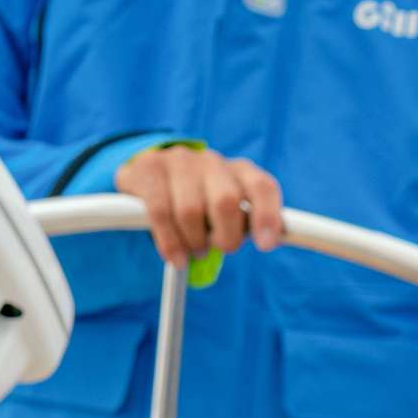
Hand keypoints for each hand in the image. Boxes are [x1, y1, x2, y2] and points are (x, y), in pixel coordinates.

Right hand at [114, 146, 282, 264]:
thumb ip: (246, 222)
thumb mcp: (226, 210)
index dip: (267, 215)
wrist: (149, 176)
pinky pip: (161, 212)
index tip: (266, 244)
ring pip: (191, 211)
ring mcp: (180, 161)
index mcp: (239, 170)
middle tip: (220, 248)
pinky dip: (170, 242)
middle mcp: (212, 161)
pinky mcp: (150, 169)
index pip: (262, 187)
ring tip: (195, 250)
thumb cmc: (199, 202)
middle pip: (226, 201)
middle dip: (226, 236)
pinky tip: (175, 256)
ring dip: (194, 241)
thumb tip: (268, 241)